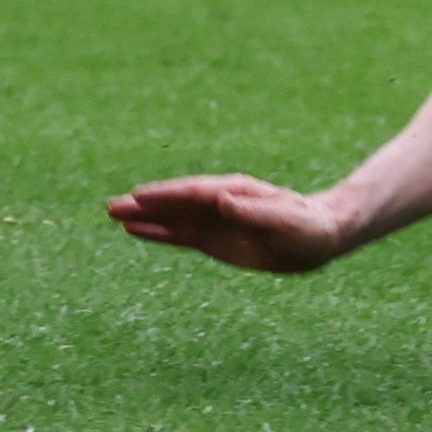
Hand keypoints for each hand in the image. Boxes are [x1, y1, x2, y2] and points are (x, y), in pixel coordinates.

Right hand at [108, 175, 353, 274]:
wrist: (320, 236)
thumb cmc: (307, 226)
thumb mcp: (285, 220)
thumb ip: (254, 212)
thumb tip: (222, 200)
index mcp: (236, 192)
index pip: (194, 193)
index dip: (167, 195)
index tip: (140, 197)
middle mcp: (220, 203)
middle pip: (176, 202)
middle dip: (146, 203)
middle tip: (111, 205)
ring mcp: (214, 220)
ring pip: (173, 218)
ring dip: (145, 217)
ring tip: (114, 214)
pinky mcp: (214, 239)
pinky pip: (181, 235)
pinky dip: (159, 233)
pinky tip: (137, 230)